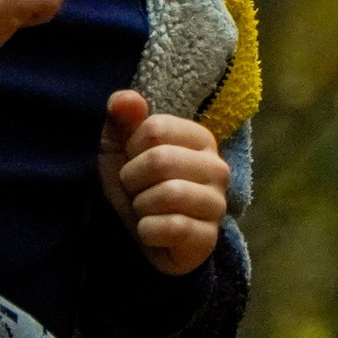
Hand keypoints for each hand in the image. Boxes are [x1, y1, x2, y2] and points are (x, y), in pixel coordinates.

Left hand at [97, 90, 228, 275]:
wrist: (144, 237)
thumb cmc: (136, 184)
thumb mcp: (119, 148)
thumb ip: (121, 118)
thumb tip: (127, 99)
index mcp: (200, 139)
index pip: (155, 128)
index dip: (131, 149)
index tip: (134, 163)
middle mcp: (217, 168)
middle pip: (161, 160)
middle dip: (132, 179)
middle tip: (136, 191)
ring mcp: (217, 204)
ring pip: (169, 194)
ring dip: (140, 206)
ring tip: (144, 210)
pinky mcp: (209, 238)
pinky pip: (173, 227)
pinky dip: (148, 231)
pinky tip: (151, 232)